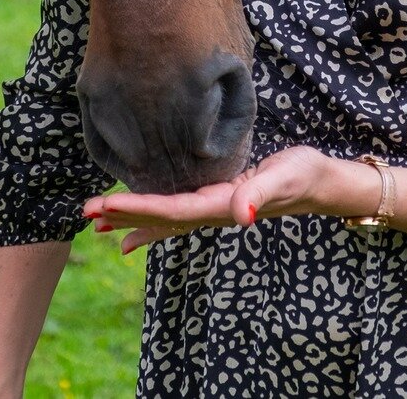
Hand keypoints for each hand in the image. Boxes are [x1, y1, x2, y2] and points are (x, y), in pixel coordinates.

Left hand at [80, 146, 377, 253]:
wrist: (321, 182)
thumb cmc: (304, 174)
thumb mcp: (285, 178)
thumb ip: (261, 196)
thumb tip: (241, 217)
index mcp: (220, 206)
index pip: (168, 210)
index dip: (134, 209)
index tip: (102, 207)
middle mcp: (212, 213)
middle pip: (159, 218)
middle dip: (122, 215)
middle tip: (85, 213)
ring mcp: (213, 210)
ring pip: (164, 220)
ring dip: (132, 222)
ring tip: (98, 228)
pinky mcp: (217, 201)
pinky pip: (177, 215)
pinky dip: (152, 221)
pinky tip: (133, 233)